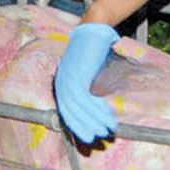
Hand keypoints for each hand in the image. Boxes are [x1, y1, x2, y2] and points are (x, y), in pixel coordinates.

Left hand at [54, 22, 118, 143]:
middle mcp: (62, 82)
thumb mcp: (88, 74)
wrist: (94, 30)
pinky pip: (85, 97)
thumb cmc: (93, 53)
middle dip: (83, 127)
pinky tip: (107, 115)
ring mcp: (67, 77)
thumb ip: (88, 90)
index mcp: (62, 83)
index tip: (87, 136)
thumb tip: (96, 109)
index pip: (66, 110)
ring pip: (78, 107)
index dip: (77, 125)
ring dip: (93, 120)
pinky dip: (97, 109)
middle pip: (70, 111)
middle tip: (95, 139)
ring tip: (106, 129)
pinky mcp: (77, 73)